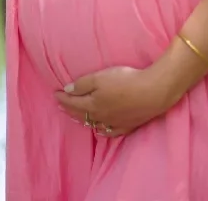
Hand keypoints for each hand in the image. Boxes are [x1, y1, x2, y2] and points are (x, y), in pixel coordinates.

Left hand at [55, 66, 170, 136]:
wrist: (152, 92)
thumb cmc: (125, 81)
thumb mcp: (100, 77)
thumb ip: (82, 84)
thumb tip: (67, 91)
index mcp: (92, 104)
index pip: (72, 102)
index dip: (62, 98)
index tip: (55, 93)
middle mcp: (101, 116)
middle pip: (81, 114)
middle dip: (69, 109)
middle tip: (61, 105)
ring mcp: (114, 123)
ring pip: (94, 123)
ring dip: (83, 119)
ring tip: (76, 116)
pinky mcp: (127, 125)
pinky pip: (109, 131)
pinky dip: (101, 129)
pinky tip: (100, 129)